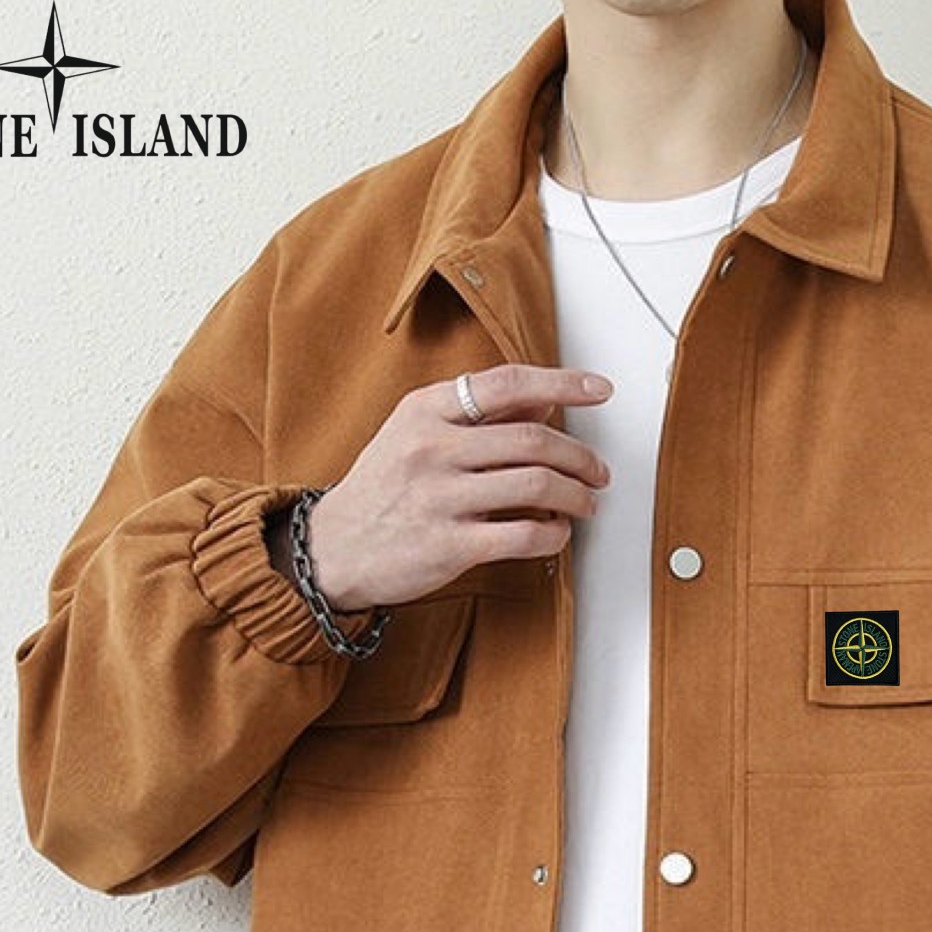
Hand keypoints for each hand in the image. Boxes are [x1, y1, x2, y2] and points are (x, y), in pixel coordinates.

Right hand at [306, 363, 614, 608]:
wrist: (332, 549)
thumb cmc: (382, 489)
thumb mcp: (417, 434)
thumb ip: (480, 415)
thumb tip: (545, 397)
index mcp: (425, 410)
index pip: (507, 383)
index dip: (563, 383)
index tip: (599, 389)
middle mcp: (432, 448)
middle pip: (533, 438)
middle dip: (579, 455)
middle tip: (598, 471)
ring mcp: (439, 497)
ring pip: (535, 485)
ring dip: (575, 495)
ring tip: (585, 503)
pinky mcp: (449, 546)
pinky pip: (522, 535)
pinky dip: (553, 535)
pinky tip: (557, 534)